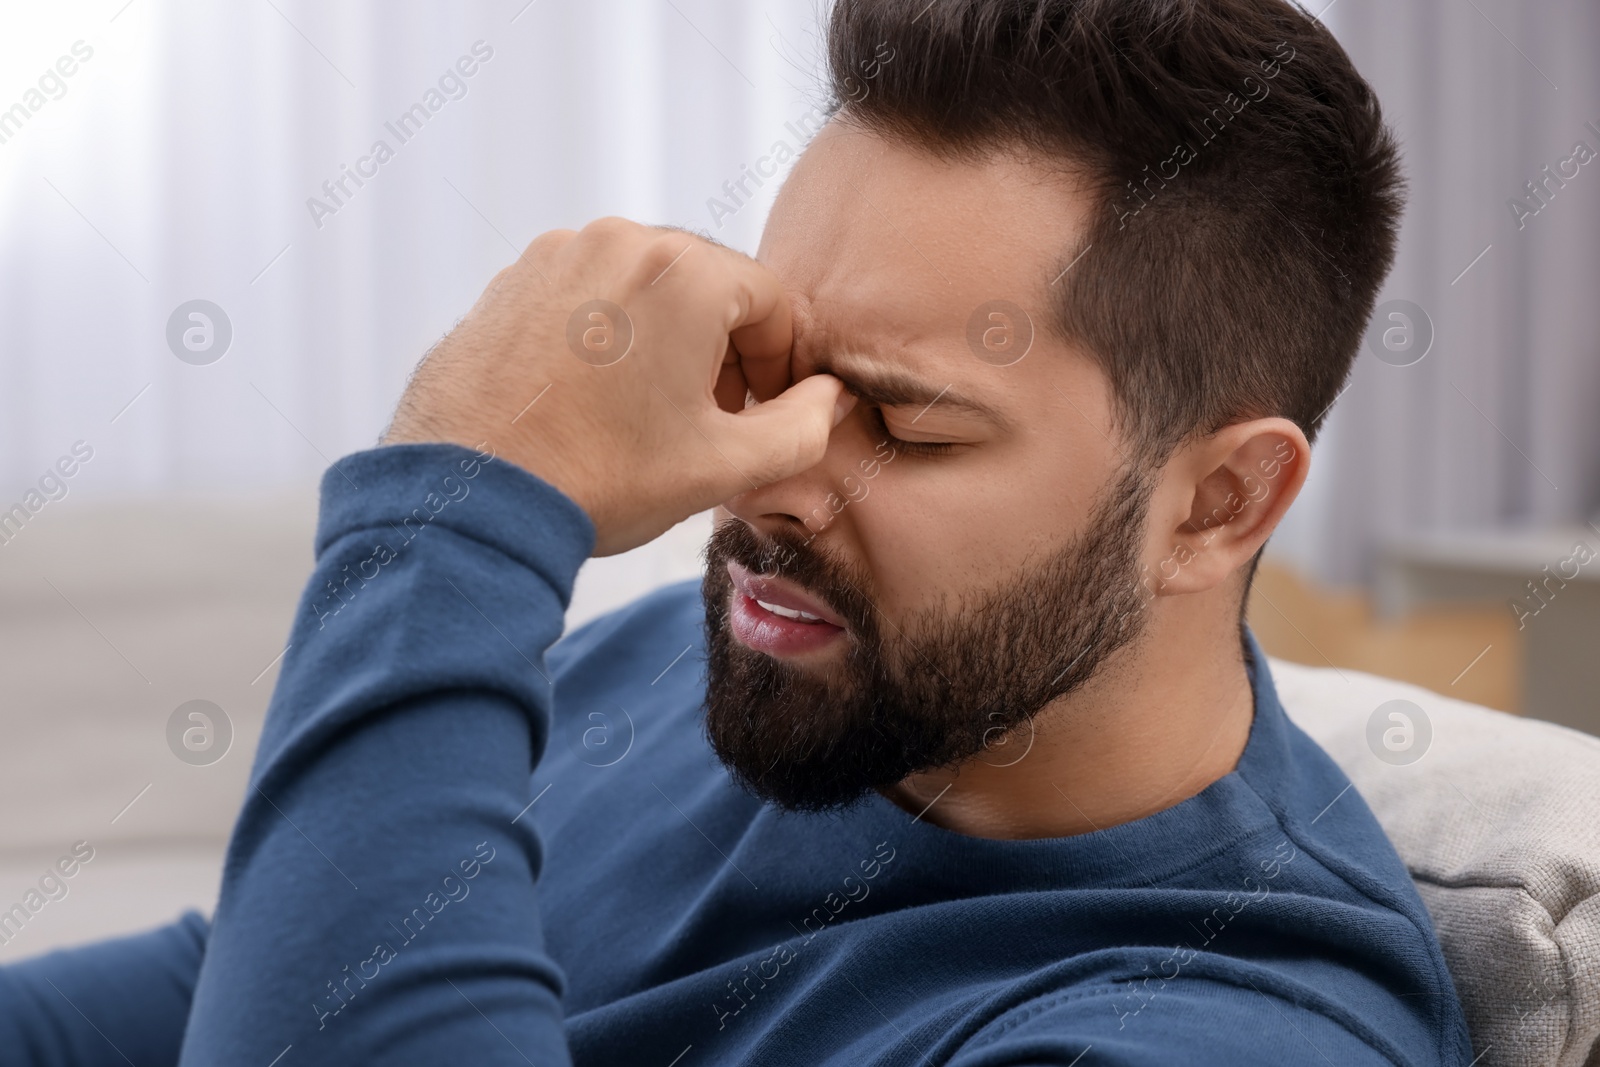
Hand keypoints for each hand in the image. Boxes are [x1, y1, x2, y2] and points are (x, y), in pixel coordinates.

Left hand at [382, 217, 853, 555]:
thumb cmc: (600, 478)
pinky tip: (597, 402)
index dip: (783, 367)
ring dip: (668, 343)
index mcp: (684, 271)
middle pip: (710, 287)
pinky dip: (610, 337)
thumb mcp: (725, 466)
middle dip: (726, 351)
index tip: (766, 417)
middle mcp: (621, 239)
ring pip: (646, 290)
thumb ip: (802, 427)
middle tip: (714, 422)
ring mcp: (558, 254)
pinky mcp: (513, 279)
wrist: (470, 497)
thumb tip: (828, 397)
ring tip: (652, 416)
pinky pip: (589, 296)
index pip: (773, 303)